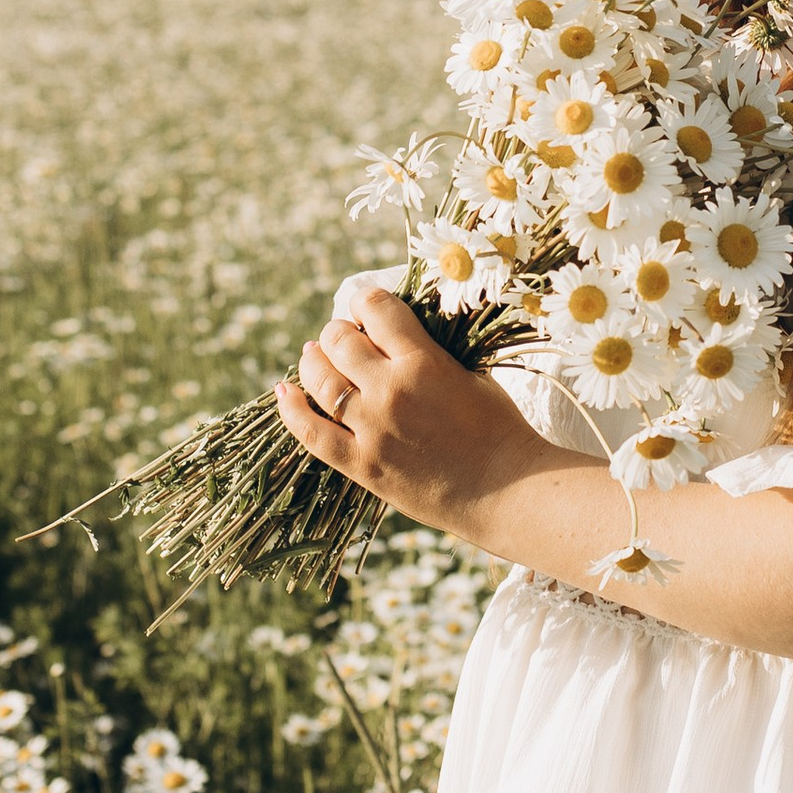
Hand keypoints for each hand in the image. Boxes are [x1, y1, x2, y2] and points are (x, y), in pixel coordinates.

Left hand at [274, 288, 549, 543]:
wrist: (507, 490)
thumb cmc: (500, 428)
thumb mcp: (472, 372)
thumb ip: (431, 350)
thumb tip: (396, 332)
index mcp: (422, 362)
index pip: (374, 308)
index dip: (366, 301)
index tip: (368, 308)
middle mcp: (389, 391)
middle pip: (340, 340)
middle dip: (340, 330)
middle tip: (346, 336)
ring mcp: (371, 430)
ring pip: (319, 380)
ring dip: (313, 360)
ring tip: (315, 355)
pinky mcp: (361, 465)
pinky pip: (311, 434)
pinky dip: (292, 410)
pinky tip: (285, 393)